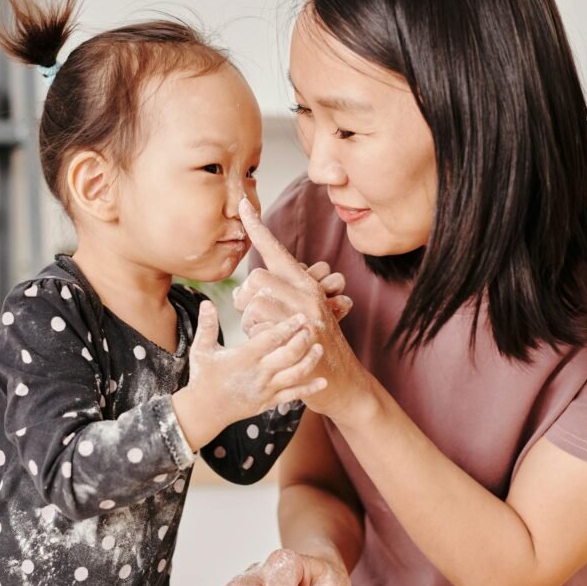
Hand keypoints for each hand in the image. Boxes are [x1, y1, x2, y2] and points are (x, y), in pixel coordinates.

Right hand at [172, 301, 326, 448]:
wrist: (205, 411)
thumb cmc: (203, 378)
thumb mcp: (201, 350)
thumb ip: (207, 325)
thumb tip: (206, 302)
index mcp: (244, 357)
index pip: (271, 338)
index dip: (288, 326)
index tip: (301, 316)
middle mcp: (259, 372)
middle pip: (289, 354)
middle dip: (303, 340)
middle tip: (312, 328)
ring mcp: (266, 389)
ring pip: (295, 374)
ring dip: (310, 360)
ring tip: (320, 348)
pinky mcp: (269, 402)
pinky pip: (293, 395)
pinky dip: (310, 388)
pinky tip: (323, 382)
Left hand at [234, 198, 367, 419]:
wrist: (344, 382)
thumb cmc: (316, 346)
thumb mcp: (307, 313)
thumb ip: (284, 294)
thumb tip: (253, 284)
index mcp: (306, 284)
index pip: (276, 250)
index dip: (257, 227)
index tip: (242, 203)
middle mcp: (308, 293)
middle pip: (257, 277)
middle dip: (246, 297)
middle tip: (254, 316)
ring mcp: (306, 315)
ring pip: (255, 302)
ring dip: (250, 322)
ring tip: (266, 334)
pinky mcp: (300, 336)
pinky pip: (259, 327)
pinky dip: (257, 338)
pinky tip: (272, 347)